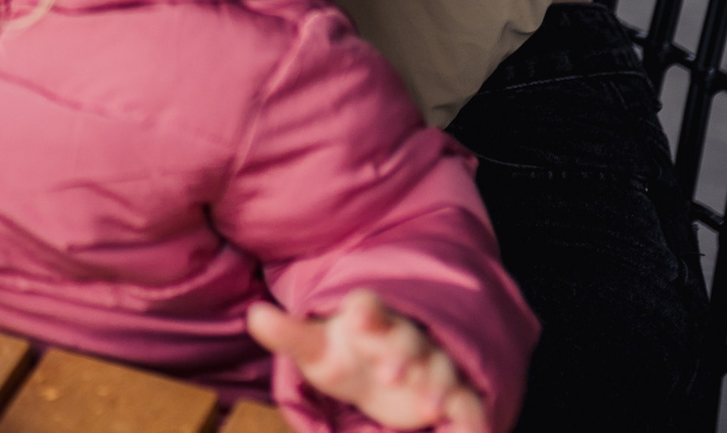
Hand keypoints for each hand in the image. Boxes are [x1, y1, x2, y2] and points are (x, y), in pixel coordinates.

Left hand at [248, 292, 488, 432]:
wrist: (381, 369)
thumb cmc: (346, 355)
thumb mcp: (315, 349)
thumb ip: (289, 334)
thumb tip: (255, 314)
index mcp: (369, 320)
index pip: (368, 306)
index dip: (365, 311)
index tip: (357, 317)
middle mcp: (405, 338)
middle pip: (408, 340)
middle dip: (401, 355)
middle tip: (387, 375)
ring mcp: (431, 366)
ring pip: (440, 370)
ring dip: (436, 385)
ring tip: (429, 406)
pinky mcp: (451, 396)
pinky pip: (467, 404)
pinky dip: (471, 419)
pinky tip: (472, 432)